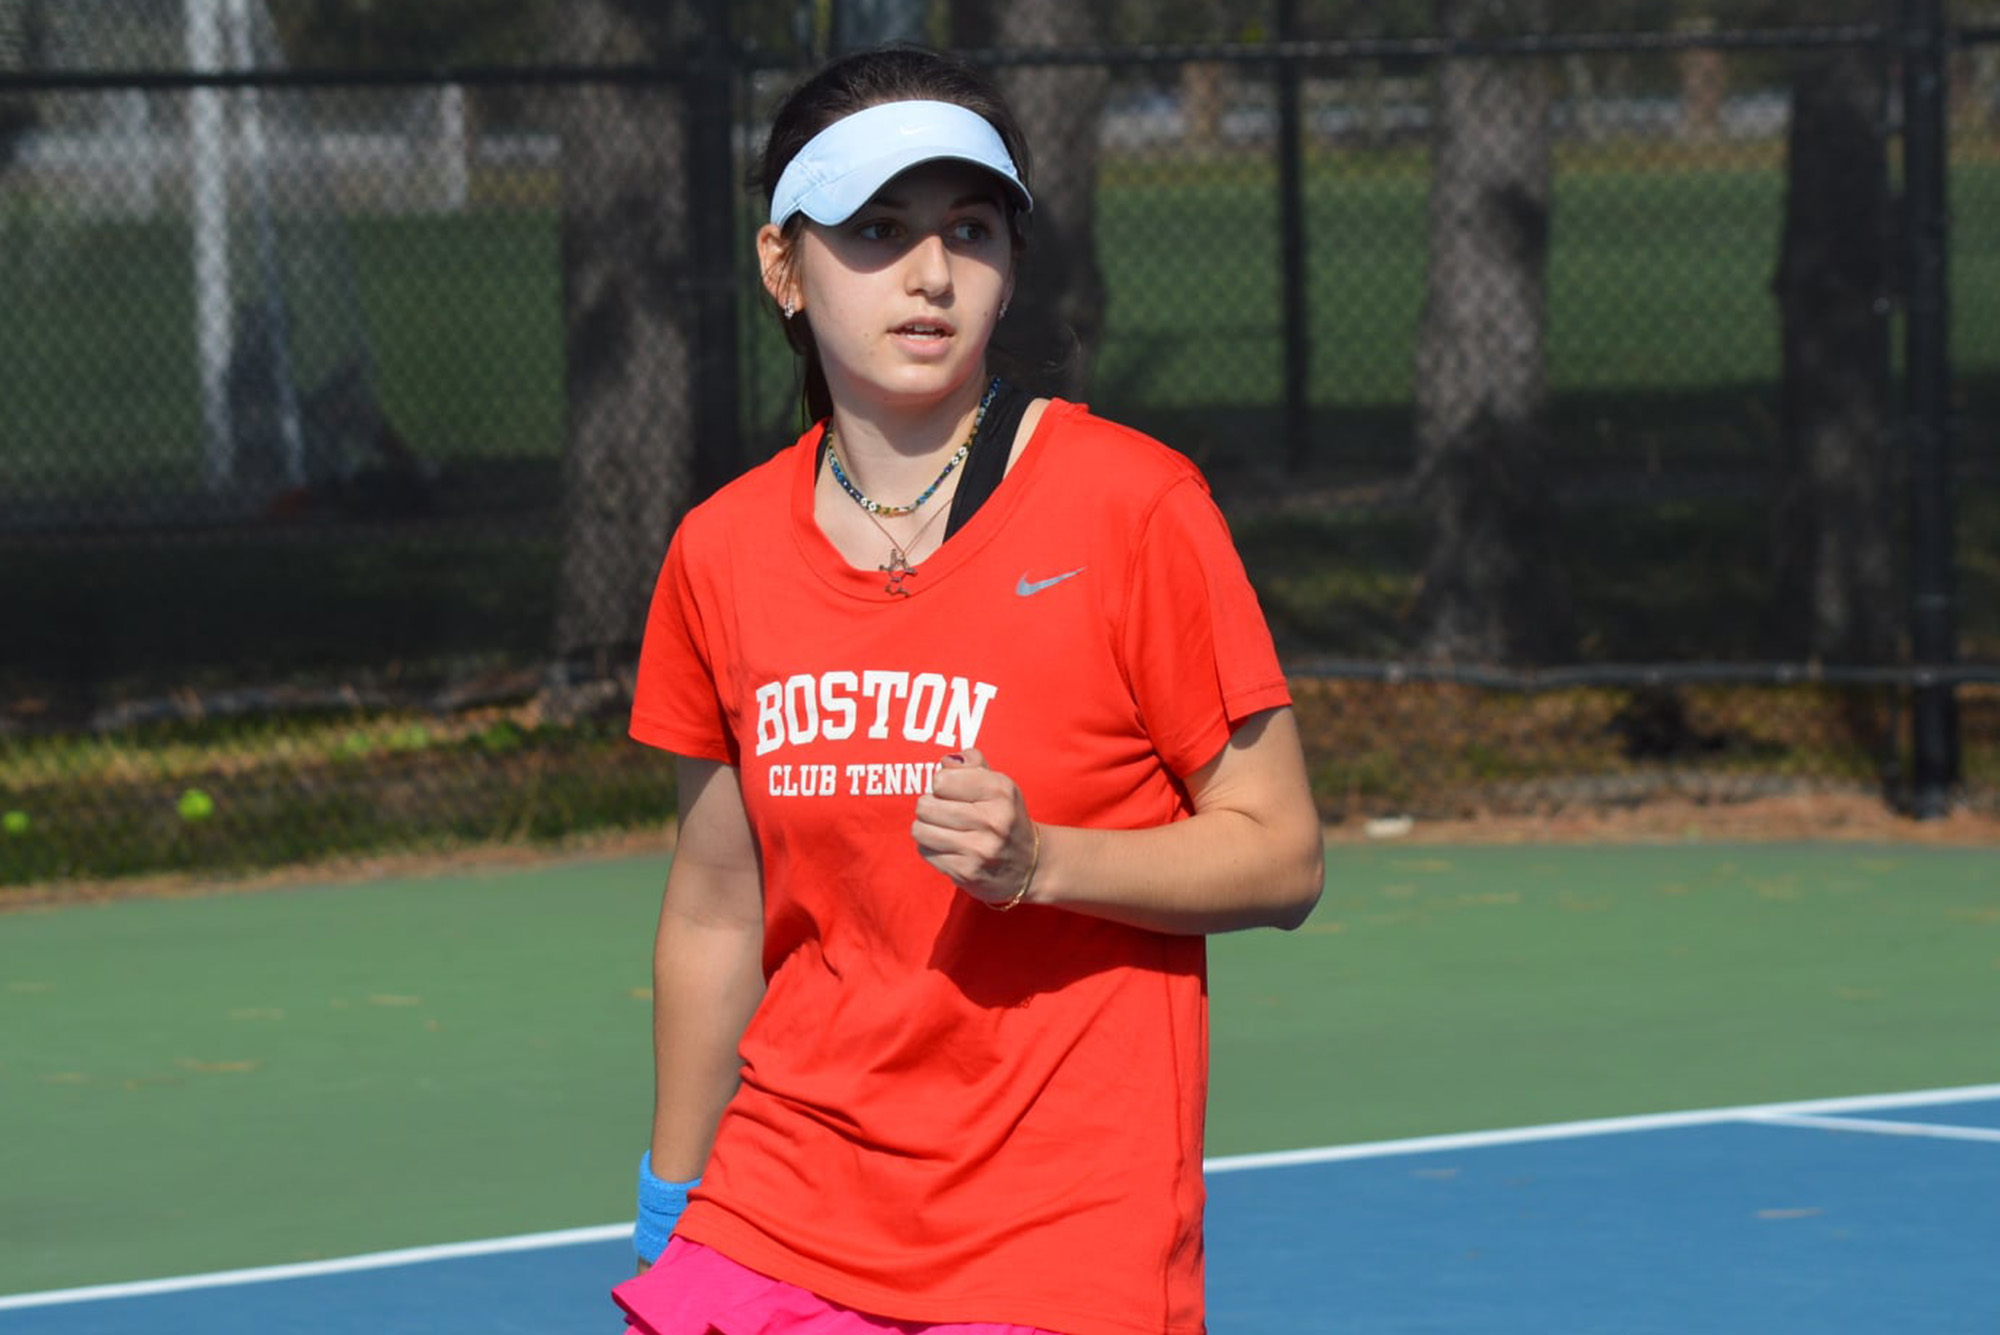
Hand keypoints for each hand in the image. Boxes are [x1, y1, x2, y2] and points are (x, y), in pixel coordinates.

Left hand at [912, 750, 1039, 908]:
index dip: (942, 785)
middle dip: (930, 806)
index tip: (953, 792)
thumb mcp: (999, 785)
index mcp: (1000, 791)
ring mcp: (979, 849)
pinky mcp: (966, 872)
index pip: (941, 780)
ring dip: (926, 827)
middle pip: (926, 805)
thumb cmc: (1006, 817)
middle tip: (945, 812)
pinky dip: (931, 848)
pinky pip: (925, 852)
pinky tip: (948, 847)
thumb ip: (973, 765)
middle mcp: (992, 820)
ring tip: (942, 829)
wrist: (1031, 865)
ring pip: (920, 829)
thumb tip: (945, 761)